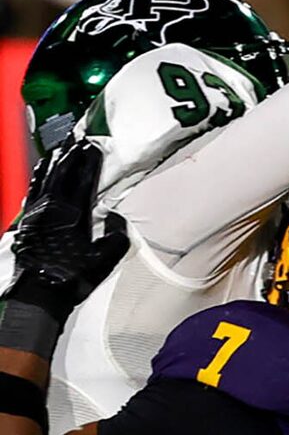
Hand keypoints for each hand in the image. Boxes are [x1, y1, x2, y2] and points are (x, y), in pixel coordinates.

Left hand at [4, 141, 125, 325]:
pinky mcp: (27, 219)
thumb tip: (115, 218)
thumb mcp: (104, 261)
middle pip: (61, 173)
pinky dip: (38, 177)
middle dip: (71, 156)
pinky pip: (32, 190)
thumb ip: (115, 237)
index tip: (95, 148)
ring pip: (44, 178)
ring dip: (53, 162)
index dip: (90, 163)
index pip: (83, 180)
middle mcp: (52, 207)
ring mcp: (36, 211)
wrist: (39, 292)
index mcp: (73, 213)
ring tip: (60, 150)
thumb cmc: (72, 277)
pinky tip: (41, 171)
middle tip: (78, 142)